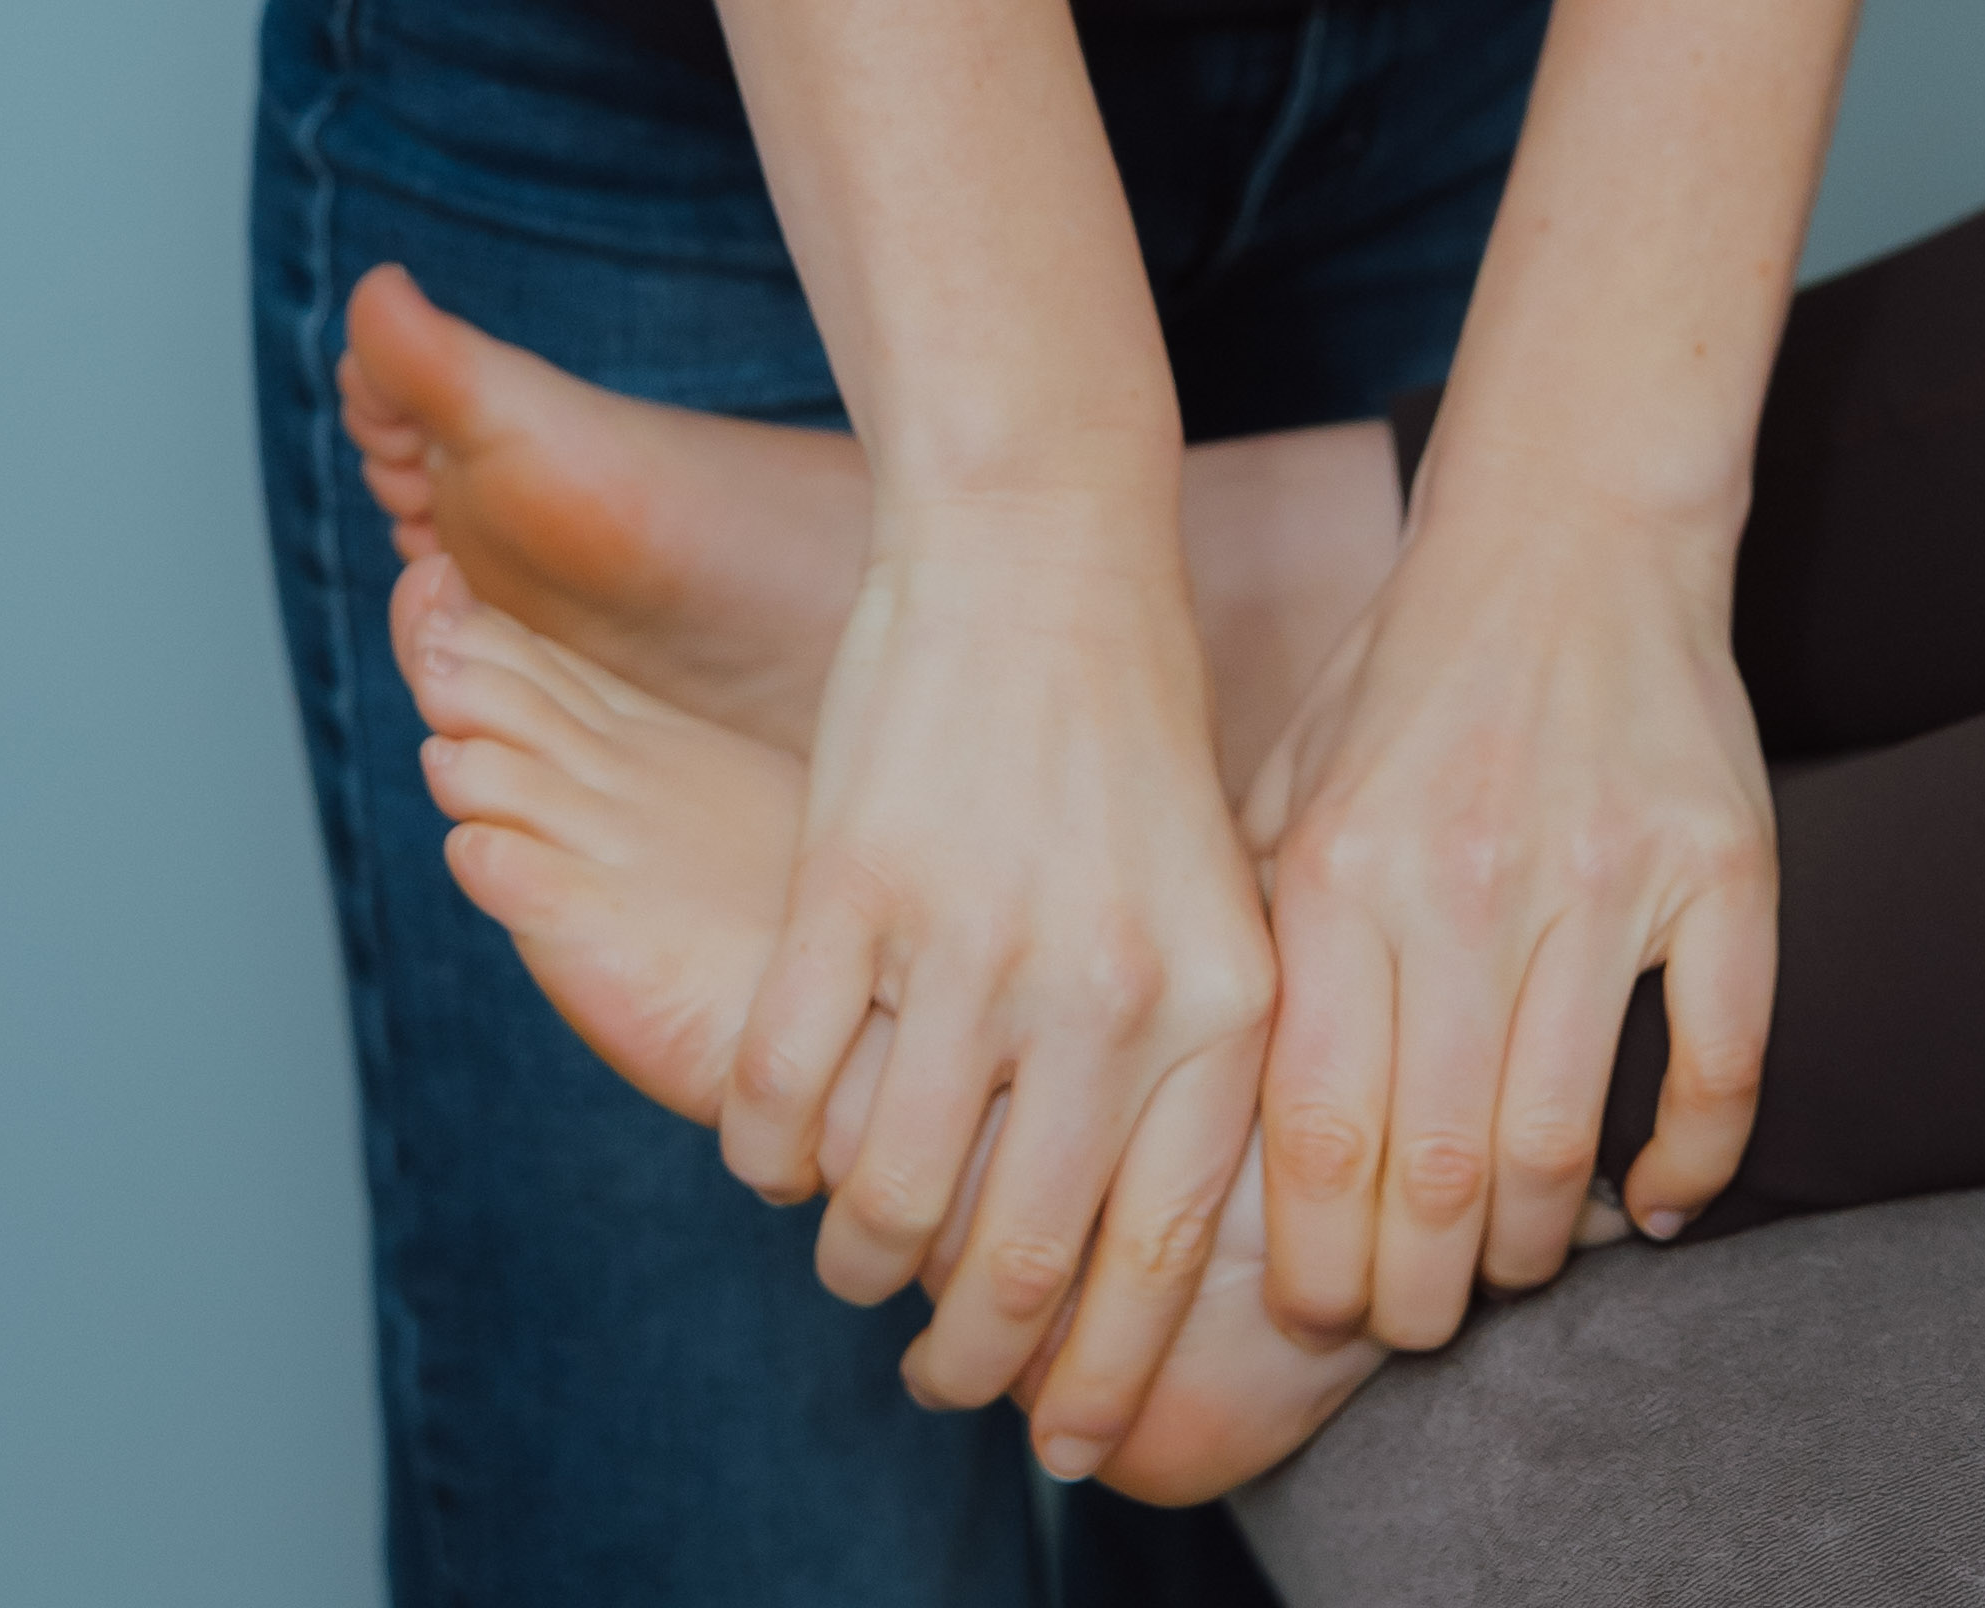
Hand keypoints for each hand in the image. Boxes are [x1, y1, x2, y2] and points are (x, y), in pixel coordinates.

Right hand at [718, 480, 1279, 1459]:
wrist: (1039, 543)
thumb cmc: (1129, 730)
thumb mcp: (1218, 901)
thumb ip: (1195, 1066)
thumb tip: (1144, 1263)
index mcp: (1216, 1006)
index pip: (1156, 1261)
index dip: (1102, 1378)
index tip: (1071, 1442)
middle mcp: (1104, 994)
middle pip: (1015, 1263)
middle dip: (970, 1356)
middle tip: (941, 1376)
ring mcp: (971, 942)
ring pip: (881, 1196)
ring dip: (855, 1254)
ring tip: (854, 1249)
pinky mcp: (852, 889)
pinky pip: (783, 1089)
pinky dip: (766, 1148)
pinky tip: (776, 1147)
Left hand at [1243, 483, 1776, 1348]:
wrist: (1571, 528)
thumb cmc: (1410, 679)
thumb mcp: (1290, 787)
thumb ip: (1257, 943)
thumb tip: (1202, 1124)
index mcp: (1343, 872)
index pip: (1319, 1142)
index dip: (1320, 1271)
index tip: (1321, 1317)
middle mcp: (1466, 883)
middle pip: (1438, 1178)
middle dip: (1419, 1297)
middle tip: (1414, 1320)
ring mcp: (1603, 878)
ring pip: (1565, 1148)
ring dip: (1536, 1249)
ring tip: (1512, 1265)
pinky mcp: (1723, 869)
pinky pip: (1719, 1069)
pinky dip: (1687, 1170)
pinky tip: (1650, 1206)